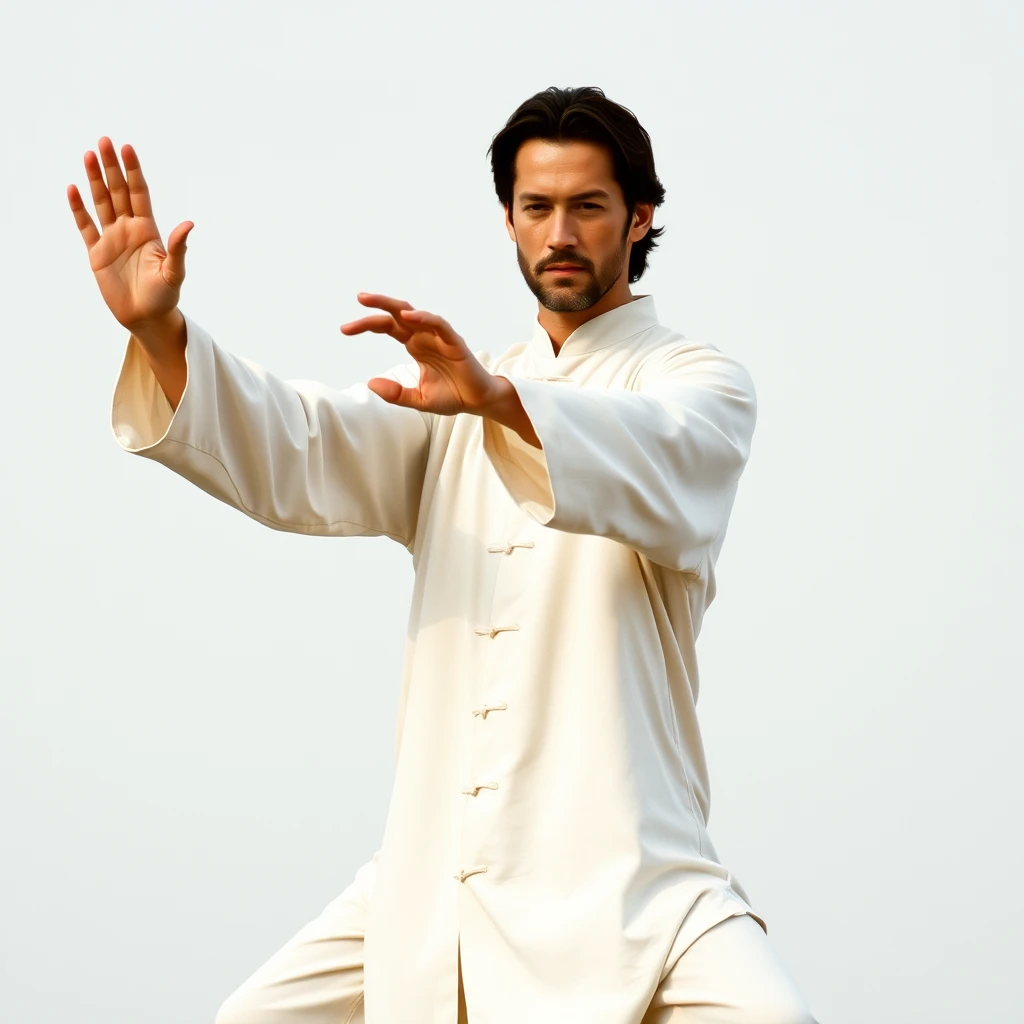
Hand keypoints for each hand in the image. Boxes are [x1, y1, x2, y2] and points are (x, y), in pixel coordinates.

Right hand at [67, 137, 192, 334]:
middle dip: (111, 167)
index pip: (140, 193)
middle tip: (104, 141)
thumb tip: (188, 225)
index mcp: (148, 230)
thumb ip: (178, 249)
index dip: (134, 171)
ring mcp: (111, 239)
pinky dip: (78, 209)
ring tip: (88, 154)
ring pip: (101, 202)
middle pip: (119, 191)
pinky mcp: (96, 253)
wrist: (146, 318)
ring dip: (94, 180)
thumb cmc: (164, 297)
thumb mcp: (174, 273)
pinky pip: (85, 226)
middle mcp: (129, 229)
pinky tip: (73, 189)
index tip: (127, 149)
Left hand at [340, 293, 502, 415]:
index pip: (387, 327)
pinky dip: (424, 318)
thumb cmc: (451, 396)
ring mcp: (439, 337)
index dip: (367, 325)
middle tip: (358, 298)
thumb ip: (396, 394)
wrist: (477, 402)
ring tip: (372, 300)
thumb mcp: (417, 400)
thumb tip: (370, 384)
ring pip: (414, 313)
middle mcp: (424, 336)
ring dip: (393, 305)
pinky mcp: (455, 342)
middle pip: (397, 314)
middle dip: (377, 305)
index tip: (344, 329)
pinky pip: (439, 324)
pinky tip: (408, 317)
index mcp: (414, 345)